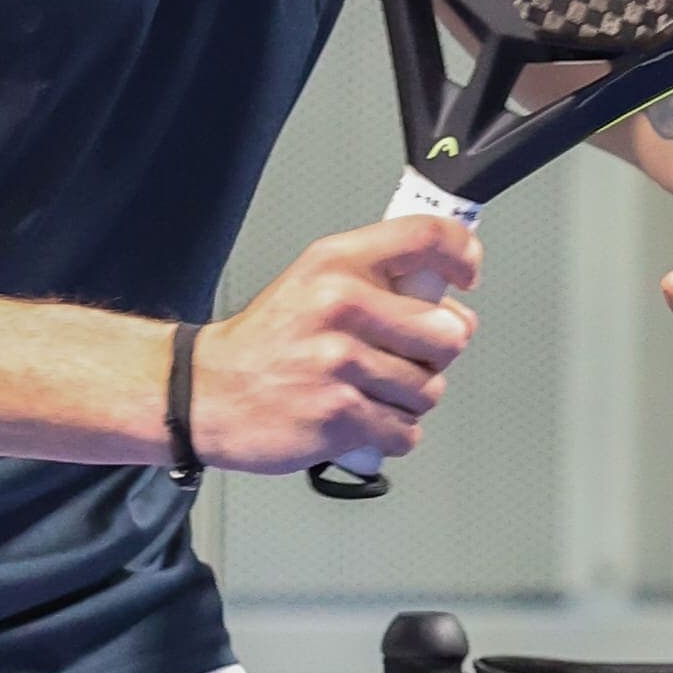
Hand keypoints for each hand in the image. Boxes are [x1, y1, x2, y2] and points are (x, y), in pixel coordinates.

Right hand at [192, 209, 480, 472]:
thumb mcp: (314, 283)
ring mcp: (340, 363)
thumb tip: (455, 312)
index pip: (425, 238)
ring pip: (429, 390)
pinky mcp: (339, 416)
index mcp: (337, 264)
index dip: (461, 255)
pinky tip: (361, 419)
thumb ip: (381, 283)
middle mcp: (340, 306)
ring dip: (408, 400)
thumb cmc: (267, 342)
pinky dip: (390, 433)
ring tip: (370, 391)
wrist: (206, 392)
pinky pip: (404, 431)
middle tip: (402, 358)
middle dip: (433, 356)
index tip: (466, 276)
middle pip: (447, 334)